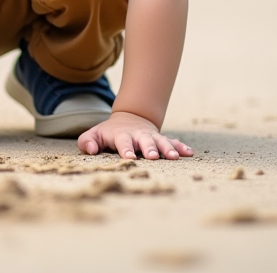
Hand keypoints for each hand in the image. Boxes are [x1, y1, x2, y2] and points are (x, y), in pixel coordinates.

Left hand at [78, 111, 193, 159]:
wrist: (129, 119)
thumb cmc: (109, 132)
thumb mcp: (94, 134)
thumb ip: (87, 141)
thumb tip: (91, 149)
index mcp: (122, 135)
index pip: (123, 142)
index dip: (126, 149)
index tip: (129, 157)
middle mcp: (139, 135)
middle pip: (145, 141)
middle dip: (149, 148)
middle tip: (152, 156)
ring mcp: (151, 137)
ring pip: (161, 141)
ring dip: (168, 149)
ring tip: (174, 157)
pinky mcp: (161, 139)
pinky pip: (173, 142)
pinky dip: (181, 147)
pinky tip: (189, 153)